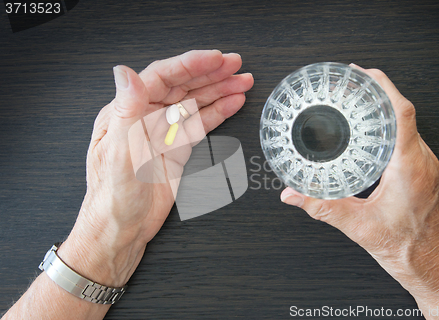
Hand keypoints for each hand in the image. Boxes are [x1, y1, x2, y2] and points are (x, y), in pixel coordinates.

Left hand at [58, 50, 253, 286]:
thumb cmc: (112, 196)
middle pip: (182, 86)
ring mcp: (164, 133)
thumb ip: (126, 110)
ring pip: (195, 102)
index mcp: (127, 111)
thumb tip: (125, 72)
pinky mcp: (177, 149)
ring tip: (242, 80)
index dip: (190, 64)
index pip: (162, 77)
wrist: (122, 228)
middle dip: (210, 73)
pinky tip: (233, 101)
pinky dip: (218, 111)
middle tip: (235, 65)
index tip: (214, 59)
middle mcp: (146, 117)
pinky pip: (201, 124)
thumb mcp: (119, 151)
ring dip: (219, 89)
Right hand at [280, 64, 438, 315]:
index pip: (401, 113)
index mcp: (409, 167)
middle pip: (402, 111)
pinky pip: (405, 137)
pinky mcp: (421, 171)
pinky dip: (385, 126)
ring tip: (356, 101)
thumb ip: (322, 207)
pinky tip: (368, 131)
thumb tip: (292, 194)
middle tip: (349, 82)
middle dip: (376, 91)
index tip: (361, 73)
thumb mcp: (358, 227)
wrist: (436, 266)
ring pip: (405, 124)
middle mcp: (421, 160)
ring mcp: (424, 164)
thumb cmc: (410, 249)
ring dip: (381, 108)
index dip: (382, 87)